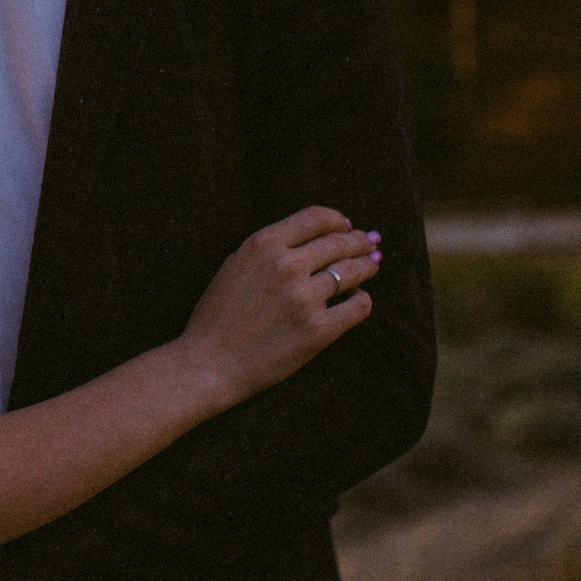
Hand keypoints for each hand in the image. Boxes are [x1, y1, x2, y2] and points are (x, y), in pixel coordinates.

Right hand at [182, 205, 380, 405]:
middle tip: (370, 242)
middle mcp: (286, 266)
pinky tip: (358, 299)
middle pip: (339, 242)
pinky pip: (358, 306)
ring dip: (367, 266)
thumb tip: (311, 240)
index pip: (315, 218)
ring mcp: (304, 298)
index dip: (337, 220)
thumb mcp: (235, 266)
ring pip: (353, 271)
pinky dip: (362, 299)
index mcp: (262, 245)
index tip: (346, 225)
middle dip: (360, 240)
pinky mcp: (318, 330)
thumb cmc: (217, 316)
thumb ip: (269, 250)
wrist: (208, 362)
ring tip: (372, 265)